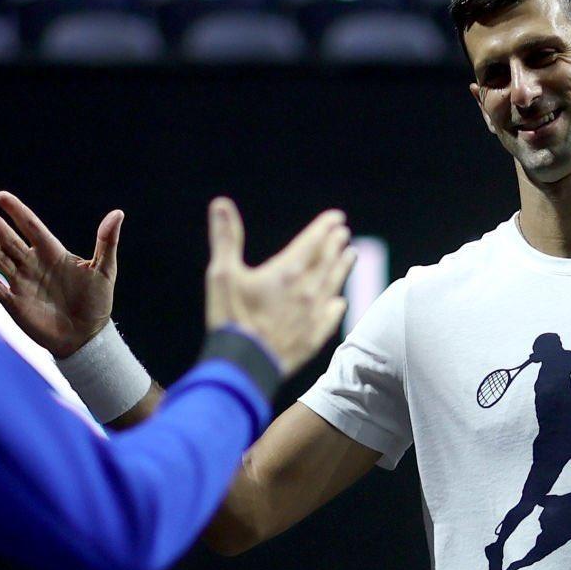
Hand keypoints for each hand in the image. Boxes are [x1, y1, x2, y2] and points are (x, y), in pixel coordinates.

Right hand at [0, 191, 121, 358]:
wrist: (87, 337)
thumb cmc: (97, 302)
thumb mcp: (104, 270)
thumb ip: (107, 241)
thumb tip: (118, 213)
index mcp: (52, 252)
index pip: (31, 226)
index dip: (16, 211)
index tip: (1, 196)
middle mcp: (33, 264)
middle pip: (11, 241)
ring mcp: (22, 283)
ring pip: (0, 260)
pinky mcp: (16, 304)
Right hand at [203, 198, 353, 374]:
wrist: (243, 366)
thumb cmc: (230, 318)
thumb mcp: (221, 274)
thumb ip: (225, 239)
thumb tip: (220, 203)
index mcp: (287, 271)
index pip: (312, 242)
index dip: (324, 228)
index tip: (337, 218)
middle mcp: (306, 290)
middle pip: (326, 262)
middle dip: (335, 246)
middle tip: (343, 235)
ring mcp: (312, 316)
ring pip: (333, 286)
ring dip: (341, 269)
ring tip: (350, 256)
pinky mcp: (312, 338)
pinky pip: (329, 318)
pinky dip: (335, 307)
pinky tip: (338, 303)